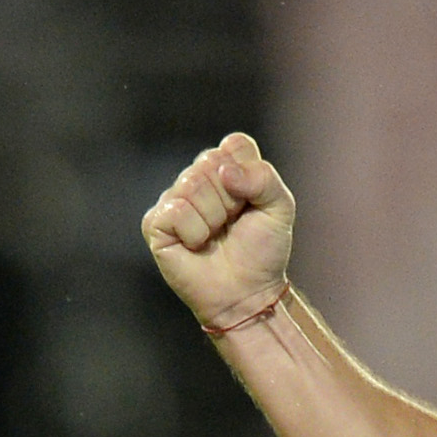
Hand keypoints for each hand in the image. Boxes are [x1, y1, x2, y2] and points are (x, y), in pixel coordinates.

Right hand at [142, 132, 293, 328]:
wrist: (247, 293)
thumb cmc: (262, 251)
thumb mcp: (280, 208)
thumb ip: (263, 178)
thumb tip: (225, 172)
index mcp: (226, 168)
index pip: (234, 144)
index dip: (247, 173)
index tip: (251, 201)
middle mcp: (197, 178)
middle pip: (211, 163)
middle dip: (230, 199)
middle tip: (232, 223)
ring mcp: (174, 199)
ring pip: (191, 185)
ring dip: (213, 218)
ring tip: (215, 236)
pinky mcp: (156, 223)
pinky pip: (175, 211)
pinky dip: (194, 232)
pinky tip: (197, 245)